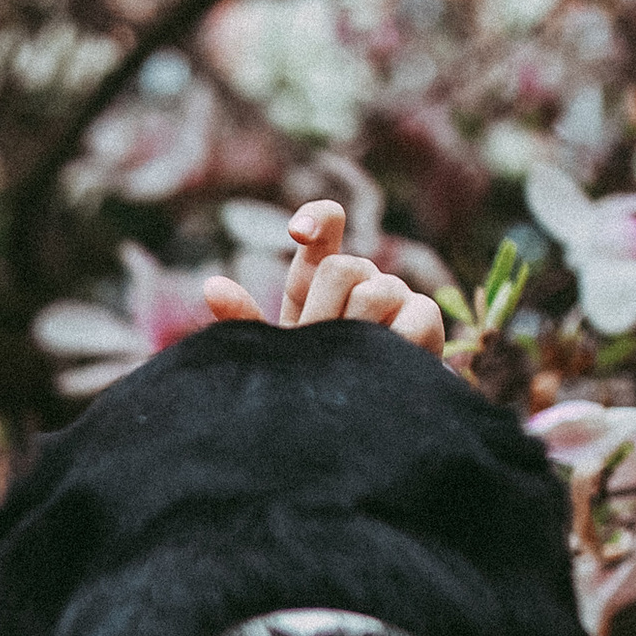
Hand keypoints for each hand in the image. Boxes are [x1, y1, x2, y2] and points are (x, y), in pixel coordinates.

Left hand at [204, 200, 444, 355]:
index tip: (297, 231)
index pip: (324, 227)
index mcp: (315, 277)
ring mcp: (394, 292)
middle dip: (323, 312)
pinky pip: (412, 315)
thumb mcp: (275, 348)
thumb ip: (244, 319)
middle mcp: (358, 276)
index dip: (316, 220)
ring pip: (374, 291)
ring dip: (354, 332)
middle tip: (320, 346)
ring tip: (347, 360)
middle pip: (342, 267)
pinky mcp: (424, 315)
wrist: (349, 414)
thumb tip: (212, 286)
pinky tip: (382, 360)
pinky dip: (392, 343)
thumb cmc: (306, 375)